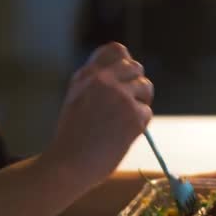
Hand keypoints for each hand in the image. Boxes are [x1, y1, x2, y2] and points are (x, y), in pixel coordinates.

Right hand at [42, 42, 152, 187]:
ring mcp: (121, 96)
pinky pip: (147, 112)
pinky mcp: (134, 115)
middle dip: (136, 84)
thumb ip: (96, 82)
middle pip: (136, 68)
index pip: (117, 50)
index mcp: (88, 74)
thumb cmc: (72, 136)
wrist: (68, 165)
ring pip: (146, 88)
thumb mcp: (76, 98)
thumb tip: (127, 70)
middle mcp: (104, 80)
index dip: (125, 62)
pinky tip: (123, 135)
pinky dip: (140, 124)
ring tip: (126, 119)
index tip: (124, 77)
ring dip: (141, 102)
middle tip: (128, 103)